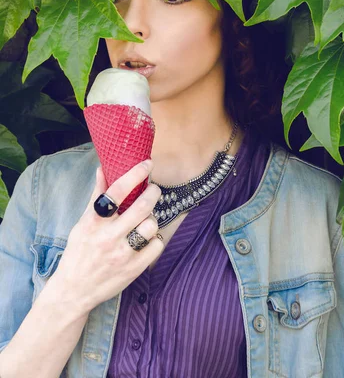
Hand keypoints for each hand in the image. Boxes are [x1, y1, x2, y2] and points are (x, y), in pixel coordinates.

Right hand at [48, 160, 162, 314]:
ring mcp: (122, 254)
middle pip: (142, 207)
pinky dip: (155, 239)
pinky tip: (146, 238)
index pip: (117, 191)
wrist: (74, 291)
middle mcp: (108, 237)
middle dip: (153, 192)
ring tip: (146, 219)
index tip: (147, 164)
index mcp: (94, 222)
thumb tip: (102, 168)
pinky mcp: (134, 269)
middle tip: (154, 189)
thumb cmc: (79, 252)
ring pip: (151, 226)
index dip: (135, 174)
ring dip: (152, 218)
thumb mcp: (83, 223)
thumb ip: (96, 196)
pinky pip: (157, 245)